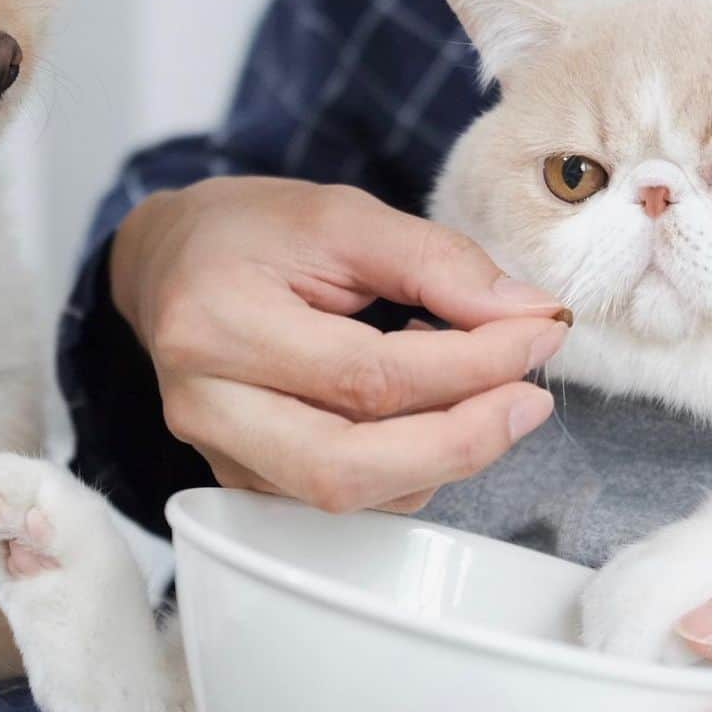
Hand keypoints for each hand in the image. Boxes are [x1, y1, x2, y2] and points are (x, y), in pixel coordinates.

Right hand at [110, 177, 567, 513]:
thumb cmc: (252, 230)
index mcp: (217, 325)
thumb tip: (528, 316)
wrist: (172, 260)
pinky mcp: (240, 476)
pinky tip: (429, 408)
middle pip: (347, 468)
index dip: (470, 364)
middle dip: (461, 442)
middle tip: (530, 400)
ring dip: (440, 454)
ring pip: (348, 494)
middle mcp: (206, 405)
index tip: (538, 334)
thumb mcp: (345, 217)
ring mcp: (217, 452)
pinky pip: (340, 495)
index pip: (365, 375)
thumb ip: (438, 264)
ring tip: (480, 384)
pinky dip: (406, 464)